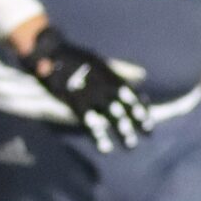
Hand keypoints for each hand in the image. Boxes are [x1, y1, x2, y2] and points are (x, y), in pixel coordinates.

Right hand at [18, 25, 150, 152]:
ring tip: (131, 144)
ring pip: (112, 115)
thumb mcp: (101, 61)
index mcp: (110, 76)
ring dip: (123, 130)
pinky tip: (105, 148)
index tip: (149, 119)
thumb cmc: (75, 58)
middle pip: (125, 106)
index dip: (141, 108)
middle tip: (147, 134)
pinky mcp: (76, 103)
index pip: (131, 95)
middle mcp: (105, 86)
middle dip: (136, 121)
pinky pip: (90, 123)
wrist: (51, 53)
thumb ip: (122, 70)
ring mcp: (92, 95)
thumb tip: (142, 75)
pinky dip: (99, 136)